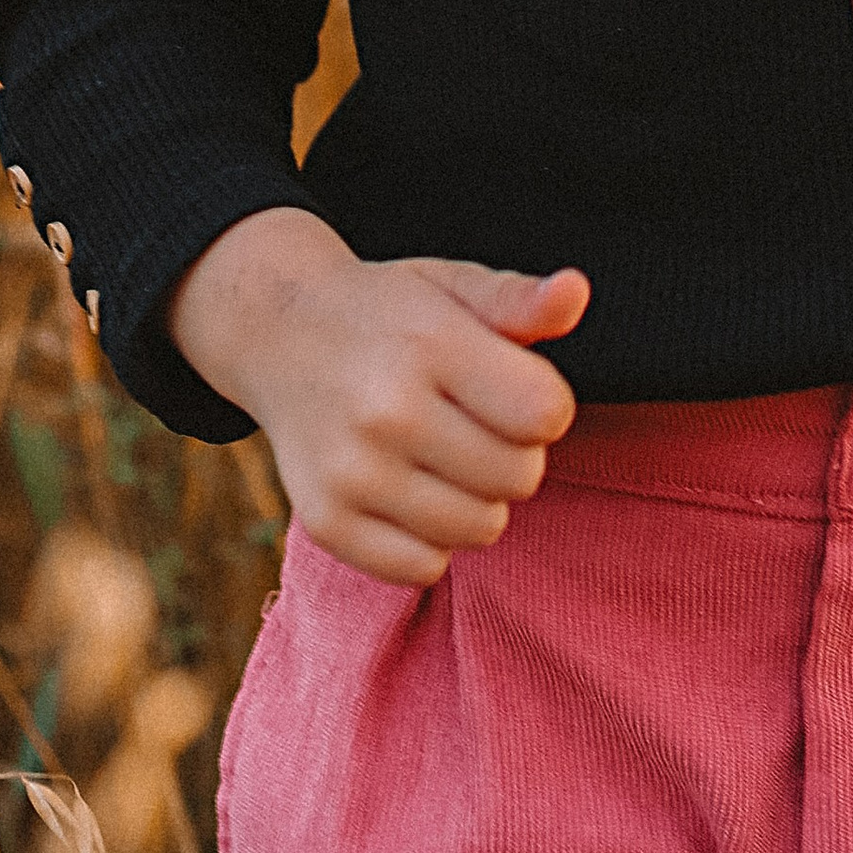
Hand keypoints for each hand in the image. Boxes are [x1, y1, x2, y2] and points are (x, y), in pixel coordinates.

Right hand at [168, 206, 588, 588]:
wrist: (277, 334)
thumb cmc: (388, 314)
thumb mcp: (451, 285)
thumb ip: (518, 298)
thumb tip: (575, 293)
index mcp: (429, 343)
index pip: (545, 414)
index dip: (545, 405)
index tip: (511, 388)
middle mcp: (386, 410)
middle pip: (520, 477)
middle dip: (514, 453)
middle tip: (473, 423)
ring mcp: (351, 472)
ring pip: (480, 529)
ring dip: (478, 500)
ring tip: (443, 456)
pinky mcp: (327, 522)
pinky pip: (424, 568)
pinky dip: (431, 541)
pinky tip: (410, 492)